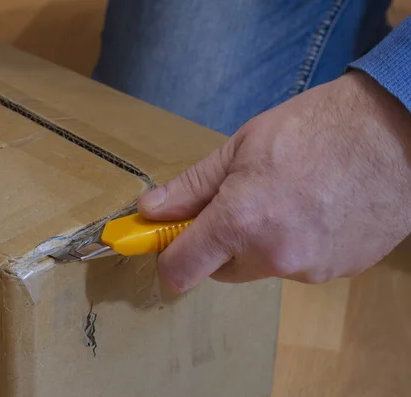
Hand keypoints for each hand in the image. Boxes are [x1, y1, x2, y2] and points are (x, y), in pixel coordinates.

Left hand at [139, 71, 410, 291]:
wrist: (396, 132)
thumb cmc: (314, 128)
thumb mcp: (240, 148)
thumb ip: (191, 187)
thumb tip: (149, 211)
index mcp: (240, 222)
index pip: (180, 271)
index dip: (168, 257)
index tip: (168, 241)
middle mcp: (273, 256)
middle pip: (221, 271)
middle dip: (219, 245)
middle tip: (237, 203)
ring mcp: (310, 269)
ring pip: (262, 267)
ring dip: (261, 244)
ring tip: (287, 198)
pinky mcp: (338, 271)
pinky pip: (299, 266)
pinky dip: (296, 244)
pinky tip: (315, 209)